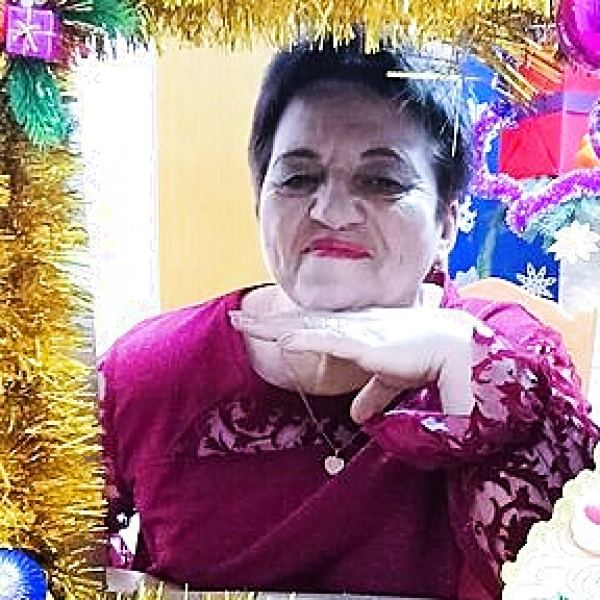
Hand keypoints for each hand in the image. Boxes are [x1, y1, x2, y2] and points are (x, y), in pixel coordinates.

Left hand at [229, 307, 492, 423]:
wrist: (449, 348)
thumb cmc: (419, 357)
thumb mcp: (386, 378)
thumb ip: (370, 394)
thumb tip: (357, 416)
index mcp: (351, 331)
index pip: (308, 325)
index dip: (282, 325)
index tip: (257, 324)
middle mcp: (348, 326)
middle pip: (298, 321)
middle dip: (266, 321)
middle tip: (235, 317)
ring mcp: (355, 332)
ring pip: (305, 326)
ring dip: (274, 326)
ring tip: (243, 322)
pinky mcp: (366, 344)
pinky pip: (330, 341)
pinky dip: (306, 339)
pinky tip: (284, 340)